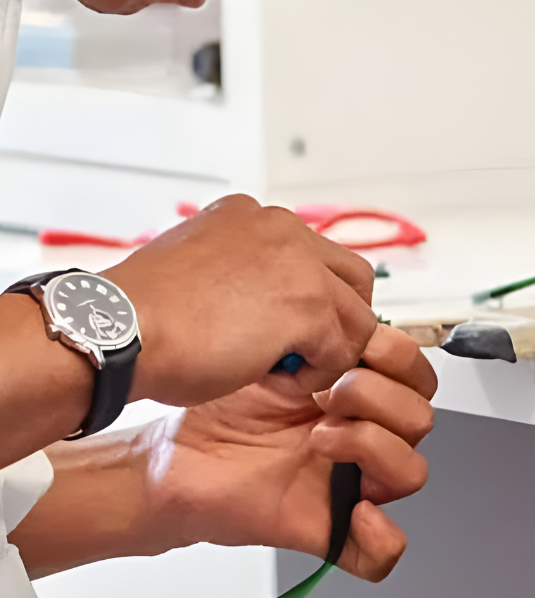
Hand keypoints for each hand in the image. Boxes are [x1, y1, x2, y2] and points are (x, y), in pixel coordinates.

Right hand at [106, 194, 375, 407]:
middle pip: (351, 276)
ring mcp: (299, 263)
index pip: (311, 252)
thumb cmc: (137, 317)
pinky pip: (344, 348)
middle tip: (302, 354)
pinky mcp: (308, 304)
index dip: (306, 298)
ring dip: (328, 350)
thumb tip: (260, 306)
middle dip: (337, 319)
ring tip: (284, 372)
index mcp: (249, 215)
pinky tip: (275, 382)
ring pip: (356, 314)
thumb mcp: (193, 272)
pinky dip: (317, 374)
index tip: (279, 330)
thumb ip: (236, 274)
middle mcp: (280, 227)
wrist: (115, 332)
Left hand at [143, 324, 435, 578]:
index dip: (397, 357)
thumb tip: (358, 325)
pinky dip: (381, 536)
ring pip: (412, 472)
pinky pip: (381, 551)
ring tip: (319, 436)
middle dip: (379, 395)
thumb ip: (326, 334)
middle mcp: (360, 433)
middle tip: (328, 390)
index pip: (418, 374)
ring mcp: (347, 482)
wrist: (177, 457)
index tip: (350, 345)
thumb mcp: (278, 350)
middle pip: (421, 418)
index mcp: (358, 390)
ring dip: (373, 446)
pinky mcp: (327, 528)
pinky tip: (355, 511)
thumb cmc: (222, 406)